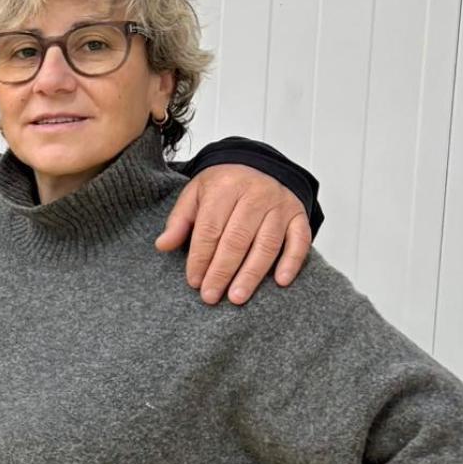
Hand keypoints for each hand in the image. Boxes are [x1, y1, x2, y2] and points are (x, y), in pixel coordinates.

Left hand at [156, 163, 311, 304]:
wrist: (257, 166)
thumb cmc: (222, 186)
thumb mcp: (194, 195)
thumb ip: (179, 221)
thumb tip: (163, 245)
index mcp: (225, 187)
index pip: (210, 228)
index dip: (200, 257)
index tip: (194, 281)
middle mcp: (256, 194)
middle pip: (237, 239)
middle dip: (222, 271)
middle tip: (211, 296)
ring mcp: (280, 205)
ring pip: (267, 244)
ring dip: (251, 274)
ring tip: (237, 297)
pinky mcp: (299, 215)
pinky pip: (299, 241)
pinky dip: (291, 262)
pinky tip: (280, 282)